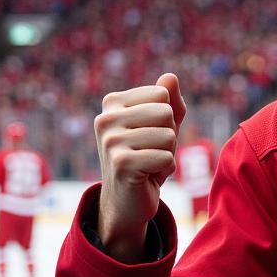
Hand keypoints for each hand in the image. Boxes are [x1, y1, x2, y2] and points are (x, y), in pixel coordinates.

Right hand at [94, 73, 185, 260]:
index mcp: (112, 103)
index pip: (163, 95)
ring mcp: (110, 141)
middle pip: (167, 113)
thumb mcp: (162, 126)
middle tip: (150, 152)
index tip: (149, 135)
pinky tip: (146, 176)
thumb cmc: (147, 157)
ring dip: (167, 154)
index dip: (167, 118)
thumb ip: (170, 101)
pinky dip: (165, 170)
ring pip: (169, 136)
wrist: (127, 200)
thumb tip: (170, 76)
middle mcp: (105, 118)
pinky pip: (167, 158)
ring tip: (148, 163)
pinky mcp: (121, 164)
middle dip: (168, 136)